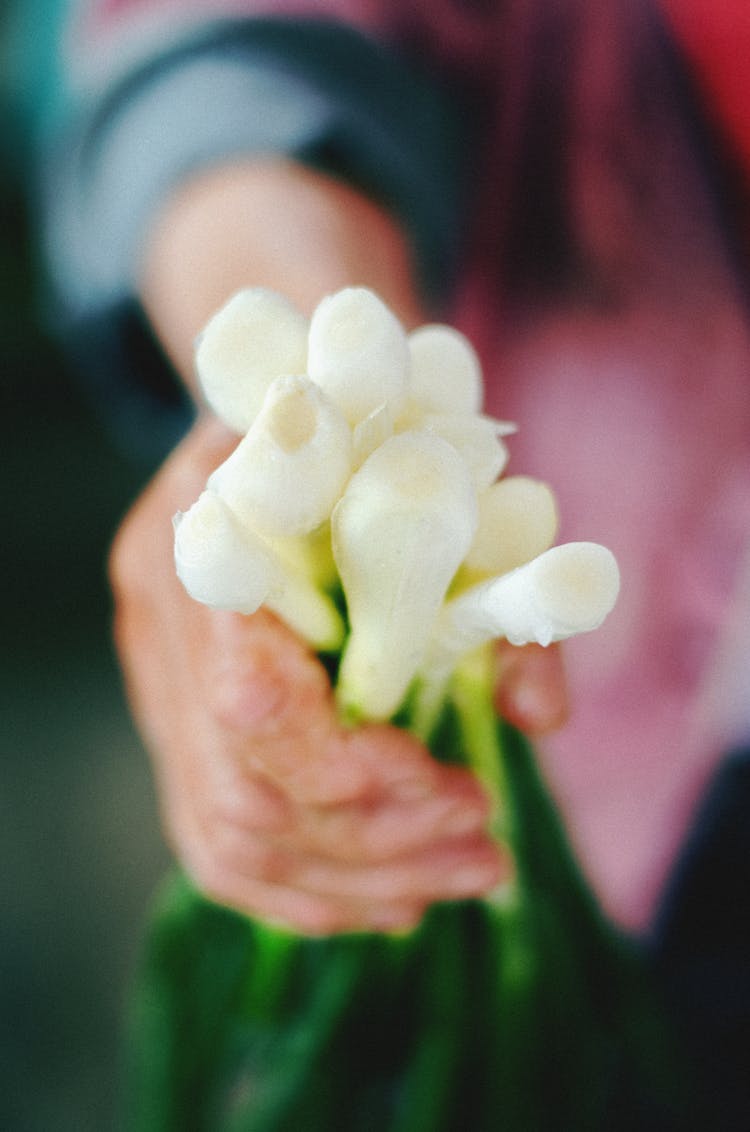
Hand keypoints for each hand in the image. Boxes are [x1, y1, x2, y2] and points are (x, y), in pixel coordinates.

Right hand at [121, 158, 567, 933]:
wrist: (287, 405)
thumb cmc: (363, 429)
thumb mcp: (438, 476)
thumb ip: (493, 588)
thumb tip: (537, 713)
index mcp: (206, 535)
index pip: (248, 700)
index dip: (353, 769)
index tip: (455, 785)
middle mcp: (163, 618)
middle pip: (240, 793)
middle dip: (377, 844)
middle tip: (484, 850)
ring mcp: (159, 678)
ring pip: (226, 836)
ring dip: (356, 880)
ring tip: (460, 876)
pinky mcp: (177, 722)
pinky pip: (216, 843)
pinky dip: (307, 890)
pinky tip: (389, 897)